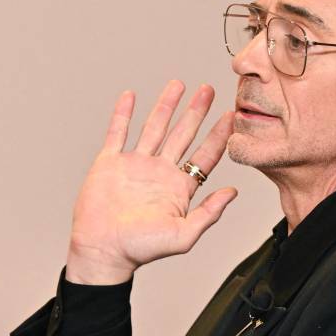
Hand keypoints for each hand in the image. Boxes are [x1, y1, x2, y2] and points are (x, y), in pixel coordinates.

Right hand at [66, 80, 236, 283]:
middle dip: (196, 112)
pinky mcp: (110, 163)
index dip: (218, 135)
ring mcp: (134, 165)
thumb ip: (209, 213)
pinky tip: (130, 96)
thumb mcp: (184, 235)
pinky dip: (122, 114)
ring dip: (165, 106)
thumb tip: (233, 192)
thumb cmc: (141, 249)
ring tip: (177, 85)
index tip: (231, 115)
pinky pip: (117, 133)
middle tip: (208, 90)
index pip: (204, 155)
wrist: (103, 250)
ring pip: (153, 127)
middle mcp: (159, 172)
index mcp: (179, 188)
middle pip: (182, 134)